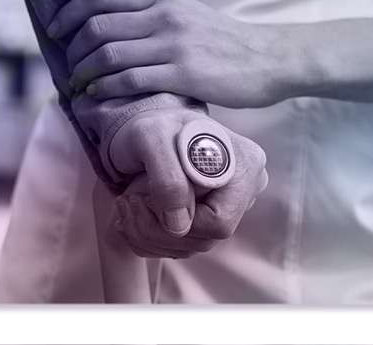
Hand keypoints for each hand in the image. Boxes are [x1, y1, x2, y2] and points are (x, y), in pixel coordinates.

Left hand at [48, 0, 304, 109]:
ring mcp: (172, 44)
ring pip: (108, 55)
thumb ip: (150, 13)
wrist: (268, 58)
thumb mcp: (184, 12)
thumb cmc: (222, 40)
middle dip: (73, 51)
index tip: (56, 31)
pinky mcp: (182, 74)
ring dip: (84, 73)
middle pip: (97, 28)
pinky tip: (98, 96)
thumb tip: (106, 24)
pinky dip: (105, 89)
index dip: (69, 14)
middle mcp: (163, 15)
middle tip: (69, 67)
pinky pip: (130, 80)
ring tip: (78, 85)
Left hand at [110, 122, 267, 258]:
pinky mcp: (207, 218)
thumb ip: (168, 179)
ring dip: (148, 233)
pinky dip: (149, 236)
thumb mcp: (153, 139)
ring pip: (190, 247)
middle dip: (157, 227)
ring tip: (127, 202)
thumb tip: (180, 225)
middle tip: (128, 200)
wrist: (143, 127)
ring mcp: (228, 206)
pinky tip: (134, 213)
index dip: (179, 217)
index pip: (218, 222)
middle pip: (205, 239)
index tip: (146, 193)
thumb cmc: (151, 126)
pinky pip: (180, 245)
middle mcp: (244, 189)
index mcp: (244, 165)